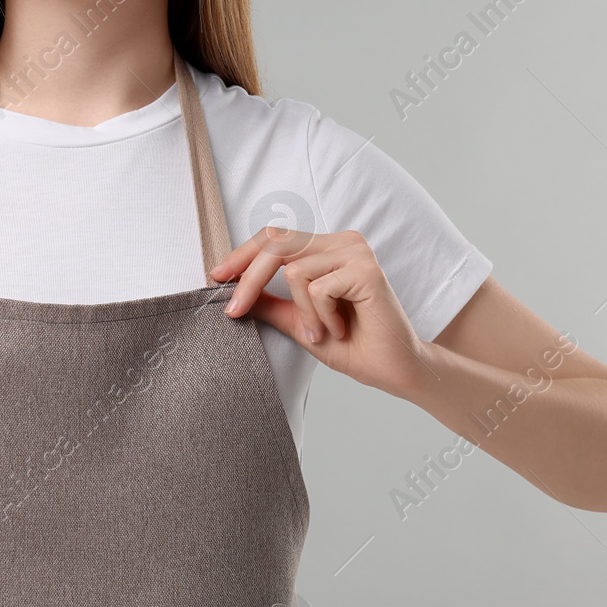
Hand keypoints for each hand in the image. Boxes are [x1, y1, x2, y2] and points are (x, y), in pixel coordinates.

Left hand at [211, 226, 433, 397]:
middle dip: (249, 281)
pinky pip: (318, 289)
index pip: (275, 237)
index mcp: (327, 248)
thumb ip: (270, 303)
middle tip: (234, 313)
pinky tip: (341, 329)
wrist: (391, 369)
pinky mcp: (367, 270)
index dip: (241, 255)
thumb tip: (231, 290)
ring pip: (295, 272)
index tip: (215, 277)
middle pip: (276, 245)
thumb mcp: (298, 322)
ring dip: (302, 314)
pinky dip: (322, 317)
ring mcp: (357, 252)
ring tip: (322, 333)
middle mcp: (342, 242)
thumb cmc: (352, 345)